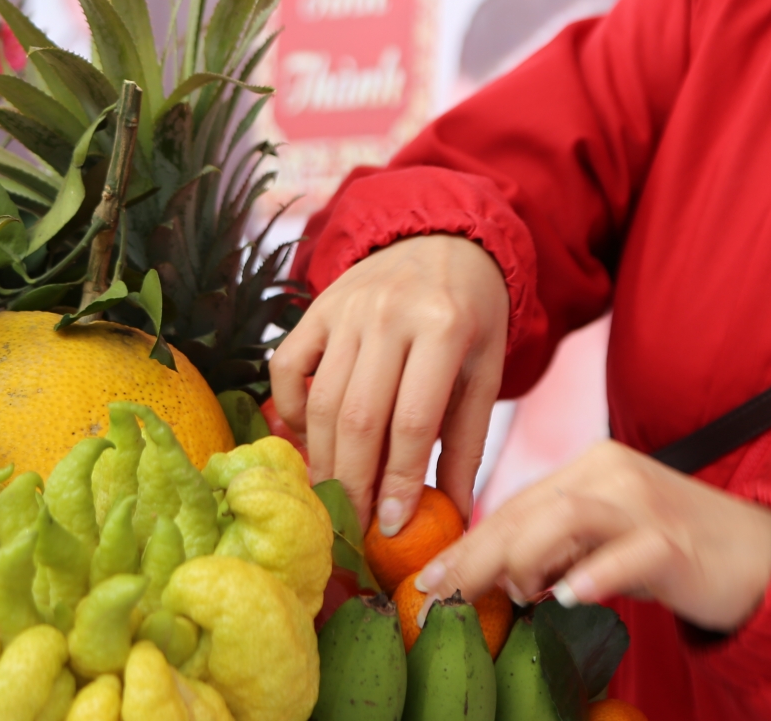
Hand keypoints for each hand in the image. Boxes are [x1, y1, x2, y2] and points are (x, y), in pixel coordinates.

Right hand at [267, 234, 509, 532]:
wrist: (444, 241)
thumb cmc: (471, 316)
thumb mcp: (485, 373)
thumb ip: (466, 443)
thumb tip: (452, 516)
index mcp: (444, 327)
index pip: (411, 421)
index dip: (397, 482)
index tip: (391, 528)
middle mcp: (390, 313)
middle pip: (357, 417)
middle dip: (353, 484)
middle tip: (353, 529)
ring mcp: (347, 307)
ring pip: (319, 400)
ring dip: (322, 460)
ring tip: (334, 499)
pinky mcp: (316, 307)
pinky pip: (286, 367)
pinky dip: (290, 411)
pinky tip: (310, 439)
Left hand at [415, 440, 770, 634]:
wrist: (761, 557)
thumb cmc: (677, 553)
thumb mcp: (609, 540)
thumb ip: (559, 548)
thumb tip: (493, 579)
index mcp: (592, 468)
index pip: (515, 504)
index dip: (467, 543)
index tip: (425, 581)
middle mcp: (613, 473)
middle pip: (528, 509)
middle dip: (474, 555)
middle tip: (436, 596)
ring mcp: (645, 503)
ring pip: (565, 517)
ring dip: (525, 560)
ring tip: (513, 597)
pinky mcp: (674, 540)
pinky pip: (625, 554)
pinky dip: (593, 575)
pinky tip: (570, 599)